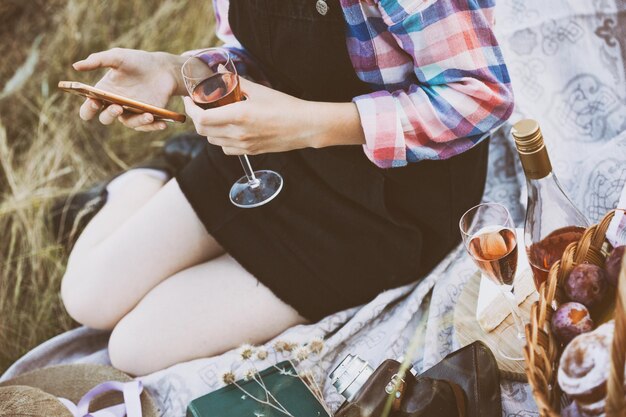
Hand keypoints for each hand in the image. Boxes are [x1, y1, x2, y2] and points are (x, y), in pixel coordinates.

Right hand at [73, 48, 186, 130]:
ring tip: (148, 115)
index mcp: (103, 93)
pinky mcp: (147, 116)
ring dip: (138, 121)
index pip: (89, 108)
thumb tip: (75, 66)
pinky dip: (154, 126)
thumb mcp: (117, 57)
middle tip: (118, 107)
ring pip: (129, 123)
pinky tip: (163, 124)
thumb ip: (97, 60)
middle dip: (110, 114)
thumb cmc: (137, 62)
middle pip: (106, 118)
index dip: (88, 109)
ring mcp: (131, 112)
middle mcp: (115, 105)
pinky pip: (148, 126)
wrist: (161, 68)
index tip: (94, 102)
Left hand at [182, 78, 364, 154]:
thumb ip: (236, 81)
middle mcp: (238, 134)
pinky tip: (228, 128)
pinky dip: (221, 139)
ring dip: (208, 128)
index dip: (190, 109)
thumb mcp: (259, 90)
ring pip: (213, 141)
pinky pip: (226, 149)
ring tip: (213, 115)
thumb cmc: (285, 106)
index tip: (188, 99)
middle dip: (197, 117)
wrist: (305, 127)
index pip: (202, 118)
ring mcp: (244, 145)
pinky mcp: (250, 152)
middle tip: (198, 105)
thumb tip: (219, 69)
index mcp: (239, 115)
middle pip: (204, 131)